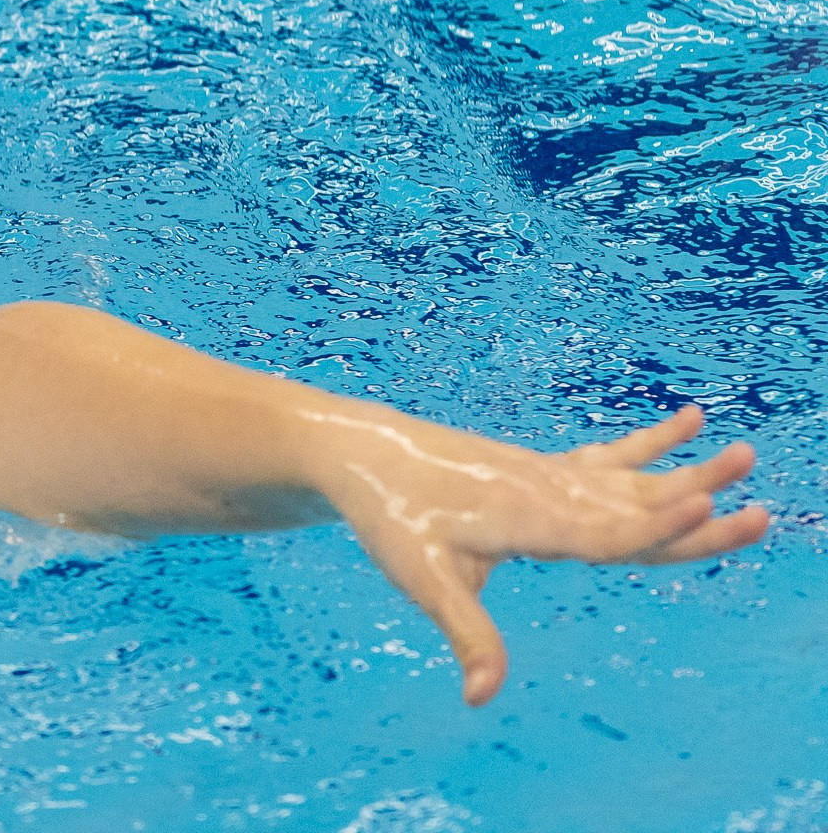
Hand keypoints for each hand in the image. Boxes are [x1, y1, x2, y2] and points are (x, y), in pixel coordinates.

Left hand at [315, 402, 765, 704]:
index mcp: (528, 519)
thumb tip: (480, 698)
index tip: (711, 509)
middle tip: (758, 503)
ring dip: (687, 469)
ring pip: (631, 478)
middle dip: (697, 502)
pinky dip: (648, 444)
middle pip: (636, 504)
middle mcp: (548, 492)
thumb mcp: (422, 579)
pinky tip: (684, 420)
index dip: (660, 528)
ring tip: (742, 452)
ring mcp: (547, 474)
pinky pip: (606, 457)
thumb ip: (466, 634)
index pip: (608, 533)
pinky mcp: (540, 467)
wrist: (361, 452)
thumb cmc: (391, 517)